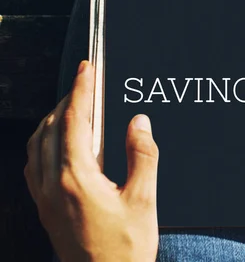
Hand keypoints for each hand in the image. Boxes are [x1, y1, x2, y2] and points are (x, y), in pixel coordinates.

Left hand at [24, 60, 158, 261]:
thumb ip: (143, 156)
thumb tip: (139, 121)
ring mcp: (44, 198)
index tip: (87, 67)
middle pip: (52, 127)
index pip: (75, 121)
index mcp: (76, 179)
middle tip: (86, 79)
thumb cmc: (125, 249)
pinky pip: (34, 163)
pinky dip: (44, 140)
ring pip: (38, 143)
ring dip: (54, 117)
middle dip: (69, 98)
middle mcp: (53, 185)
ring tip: (74, 104)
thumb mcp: (144, 200)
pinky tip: (58, 141)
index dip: (82, 89)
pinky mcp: (44, 209)